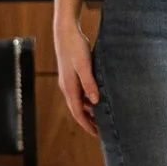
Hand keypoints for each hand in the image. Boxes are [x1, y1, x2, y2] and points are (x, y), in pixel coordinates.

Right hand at [54, 0, 99, 135]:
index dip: (86, 124)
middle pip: (77, 109)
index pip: (78, 112)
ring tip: (100, 117)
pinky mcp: (71, 74)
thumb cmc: (75, 46)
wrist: (65, 31)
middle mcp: (66, 86)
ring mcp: (68, 81)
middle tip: (100, 131)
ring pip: (78, 101)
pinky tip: (96, 99)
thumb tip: (95, 101)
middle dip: (87, 121)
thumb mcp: (84, 65)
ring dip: (88, 110)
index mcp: (69, 87)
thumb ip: (89, 83)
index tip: (96, 134)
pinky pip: (79, 93)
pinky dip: (87, 99)